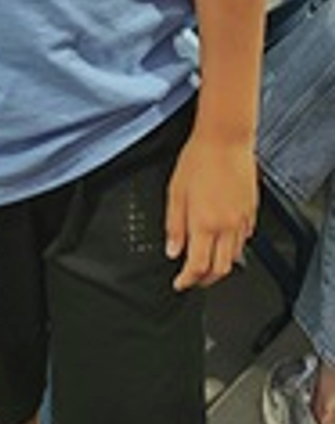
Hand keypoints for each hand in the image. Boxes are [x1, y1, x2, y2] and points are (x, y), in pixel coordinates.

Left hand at [164, 133, 256, 290]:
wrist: (226, 140)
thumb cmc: (199, 159)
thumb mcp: (175, 191)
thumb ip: (173, 225)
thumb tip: (172, 250)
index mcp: (204, 223)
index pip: (197, 266)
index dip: (187, 281)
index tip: (179, 283)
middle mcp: (226, 226)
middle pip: (220, 270)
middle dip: (205, 281)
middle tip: (193, 279)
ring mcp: (242, 221)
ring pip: (234, 258)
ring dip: (220, 266)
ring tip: (207, 263)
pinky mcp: (252, 213)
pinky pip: (244, 240)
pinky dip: (233, 248)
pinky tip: (224, 242)